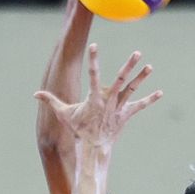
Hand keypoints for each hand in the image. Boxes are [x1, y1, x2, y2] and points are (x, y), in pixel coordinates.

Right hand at [34, 44, 161, 149]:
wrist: (93, 147)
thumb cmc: (78, 129)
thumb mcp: (63, 113)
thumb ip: (51, 100)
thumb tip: (35, 94)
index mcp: (94, 98)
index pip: (93, 75)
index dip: (93, 60)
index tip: (94, 46)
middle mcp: (108, 101)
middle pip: (120, 80)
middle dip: (129, 66)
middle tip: (137, 53)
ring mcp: (119, 108)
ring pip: (131, 90)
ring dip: (141, 78)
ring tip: (150, 66)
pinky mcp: (126, 115)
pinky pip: (139, 106)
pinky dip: (149, 100)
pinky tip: (160, 93)